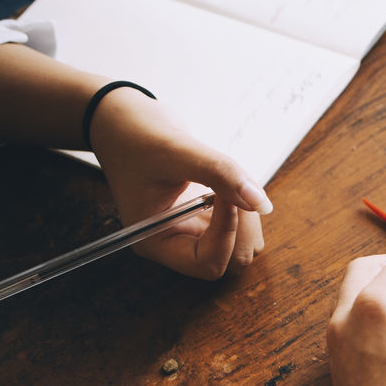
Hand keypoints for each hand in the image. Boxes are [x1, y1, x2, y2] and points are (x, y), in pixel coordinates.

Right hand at [89, 88, 271, 279]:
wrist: (124, 122)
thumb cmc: (135, 136)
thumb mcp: (178, 151)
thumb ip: (222, 175)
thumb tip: (262, 204)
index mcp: (156, 241)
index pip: (208, 263)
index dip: (226, 234)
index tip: (224, 195)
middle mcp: (176, 243)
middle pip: (232, 260)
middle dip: (242, 226)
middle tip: (234, 187)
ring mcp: (193, 231)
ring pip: (242, 245)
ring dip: (247, 215)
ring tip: (227, 181)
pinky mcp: (207, 217)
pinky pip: (242, 225)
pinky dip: (245, 204)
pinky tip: (227, 182)